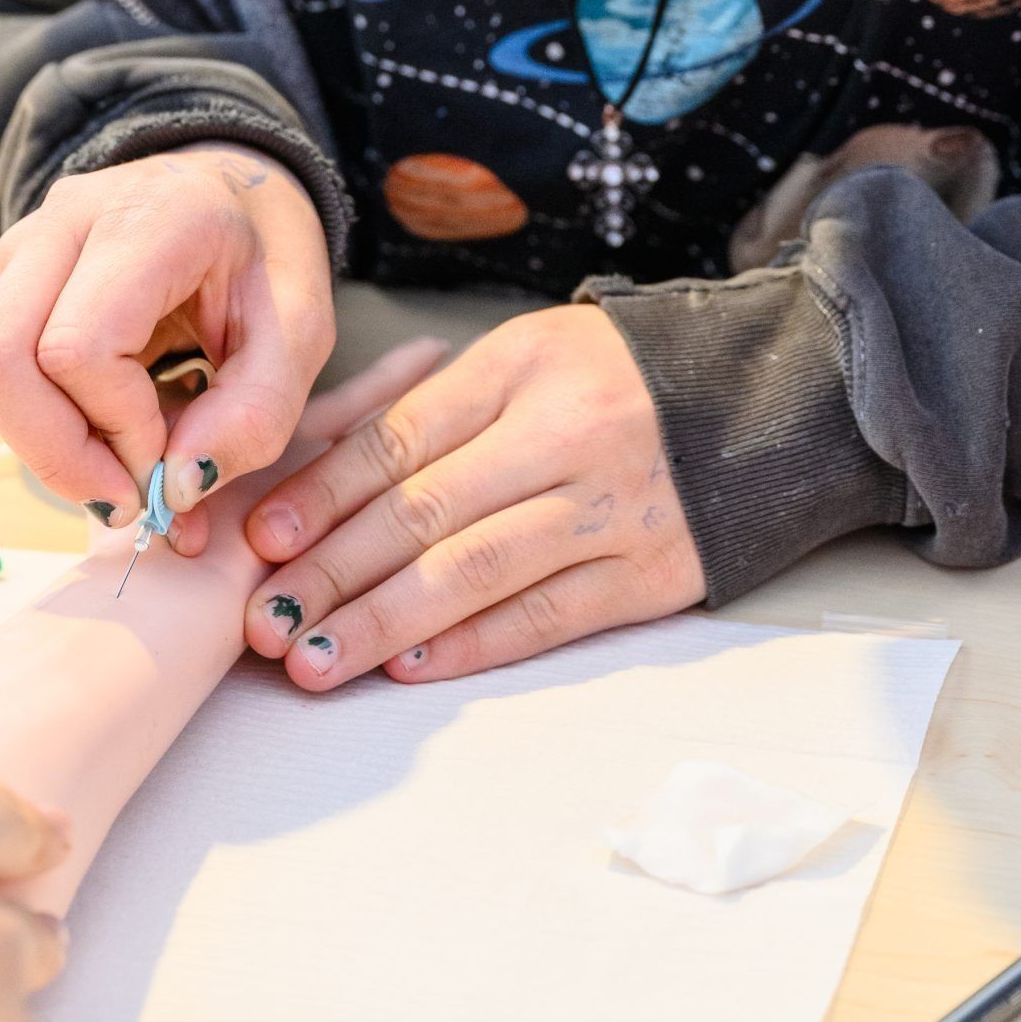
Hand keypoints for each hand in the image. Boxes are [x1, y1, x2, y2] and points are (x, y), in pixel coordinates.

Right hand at [0, 144, 334, 541]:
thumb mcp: (303, 333)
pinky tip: (107, 426)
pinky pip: (0, 365)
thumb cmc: (269, 256)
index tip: (174, 464)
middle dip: (55, 452)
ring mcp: (29, 240)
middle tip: (126, 496)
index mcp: (151, 218)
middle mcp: (68, 218)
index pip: (79, 347)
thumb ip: (255, 414)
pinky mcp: (12, 271)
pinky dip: (45, 419)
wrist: (237, 189)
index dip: (117, 428)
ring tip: (122, 465)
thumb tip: (173, 492)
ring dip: (46, 442)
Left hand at [242, 306, 703, 686]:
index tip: (262, 540)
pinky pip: (548, 615)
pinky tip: (411, 666)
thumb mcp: (524, 354)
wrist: (758, 398)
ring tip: (316, 658)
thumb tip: (323, 483)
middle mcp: (564, 433)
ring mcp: (611, 506)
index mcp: (520, 367)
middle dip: (334, 572)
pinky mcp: (651, 572)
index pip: (401, 439)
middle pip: (425, 511)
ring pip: (475, 571)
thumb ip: (438, 412)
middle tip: (266, 620)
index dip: (324, 495)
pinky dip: (474, 645)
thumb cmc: (612, 377)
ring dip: (385, 623)